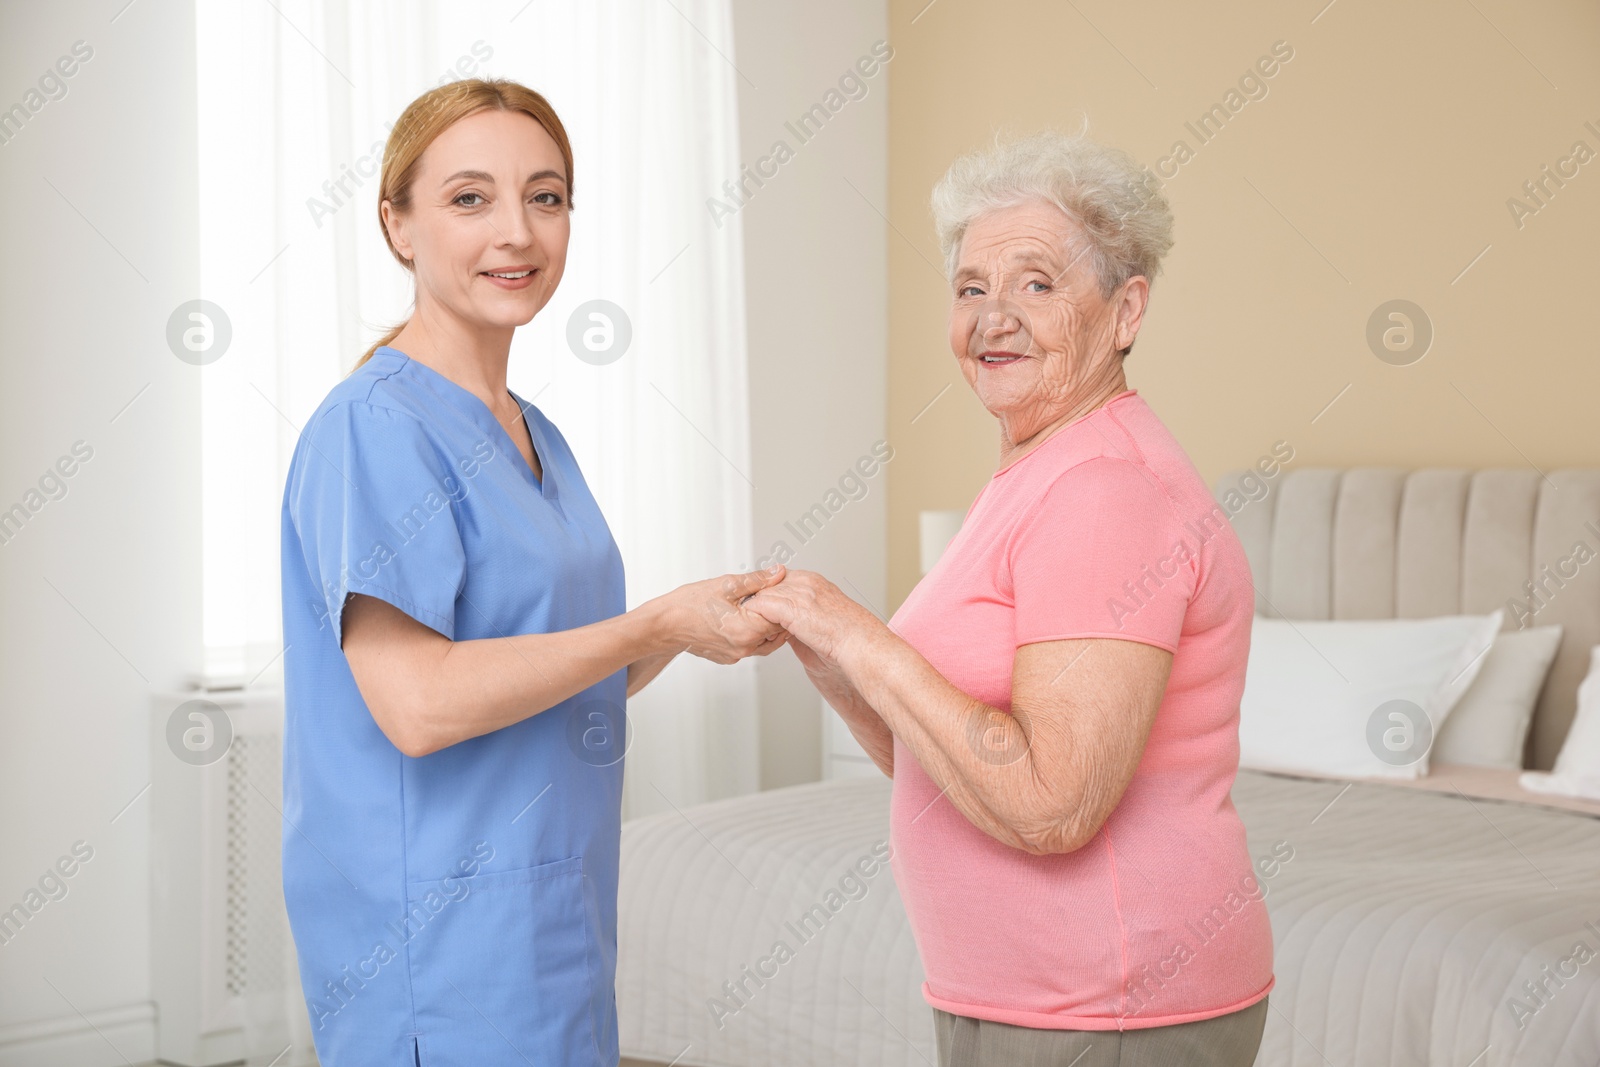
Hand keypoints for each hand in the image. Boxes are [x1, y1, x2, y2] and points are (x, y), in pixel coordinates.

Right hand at [653, 566, 789, 664]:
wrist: (664, 625)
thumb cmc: (689, 605)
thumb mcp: (727, 585)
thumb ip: (758, 580)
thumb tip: (779, 573)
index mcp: (748, 630)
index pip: (781, 618)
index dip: (781, 602)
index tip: (777, 591)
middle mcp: (745, 647)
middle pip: (775, 632)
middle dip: (774, 614)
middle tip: (767, 597)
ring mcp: (737, 655)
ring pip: (764, 641)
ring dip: (763, 625)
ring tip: (753, 607)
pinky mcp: (729, 658)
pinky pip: (749, 646)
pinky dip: (750, 634)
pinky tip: (741, 619)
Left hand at [742, 569, 876, 661]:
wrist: (860, 644)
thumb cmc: (849, 641)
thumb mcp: (823, 622)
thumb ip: (802, 619)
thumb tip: (786, 627)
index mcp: (815, 582)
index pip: (780, 581)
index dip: (770, 596)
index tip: (761, 609)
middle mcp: (807, 582)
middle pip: (769, 584)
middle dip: (758, 600)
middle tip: (748, 616)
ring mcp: (799, 592)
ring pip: (763, 594)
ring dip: (754, 609)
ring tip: (747, 624)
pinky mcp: (791, 606)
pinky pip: (761, 605)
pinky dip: (754, 616)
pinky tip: (750, 627)